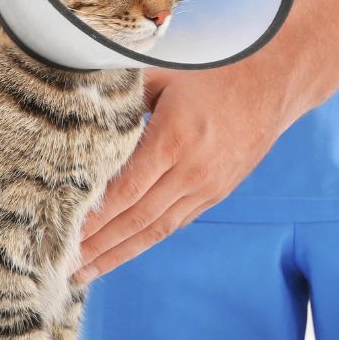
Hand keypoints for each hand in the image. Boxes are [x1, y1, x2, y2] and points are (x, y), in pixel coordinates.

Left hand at [74, 55, 303, 282]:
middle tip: (63, 265)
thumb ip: (123, 93)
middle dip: (97, 245)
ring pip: (155, 229)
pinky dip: (145, 240)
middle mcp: (191, 171)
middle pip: (136, 219)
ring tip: (85, 271)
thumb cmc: (216, 68)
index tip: (64, 233)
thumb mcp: (166, 72)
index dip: (93, 217)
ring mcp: (207, 187)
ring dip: (118, 253)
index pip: (124, 190)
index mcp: (173, 139)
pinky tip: (122, 251)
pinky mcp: (216, 193)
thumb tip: (77, 101)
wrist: (275, 81)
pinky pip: (175, 223)